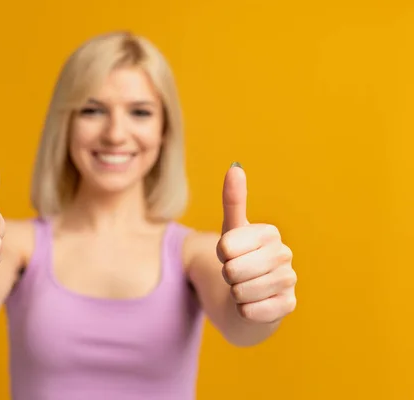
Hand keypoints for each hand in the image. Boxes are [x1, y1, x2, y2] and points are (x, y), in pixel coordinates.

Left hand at [216, 162, 296, 323]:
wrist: (248, 298)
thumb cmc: (239, 260)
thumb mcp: (232, 231)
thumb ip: (233, 200)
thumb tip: (235, 167)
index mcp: (269, 233)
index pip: (226, 247)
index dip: (220, 255)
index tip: (230, 255)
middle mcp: (284, 255)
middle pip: (233, 271)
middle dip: (227, 276)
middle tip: (236, 275)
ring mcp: (289, 282)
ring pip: (241, 292)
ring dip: (235, 294)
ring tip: (244, 288)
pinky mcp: (288, 306)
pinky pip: (251, 311)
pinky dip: (244, 311)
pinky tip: (252, 305)